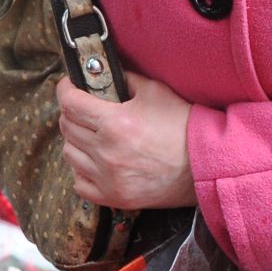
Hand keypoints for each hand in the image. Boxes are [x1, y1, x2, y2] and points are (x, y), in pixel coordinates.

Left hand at [56, 72, 194, 210]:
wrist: (205, 165)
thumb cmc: (182, 125)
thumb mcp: (153, 91)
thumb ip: (122, 80)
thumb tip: (97, 73)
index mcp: (115, 123)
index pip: (69, 102)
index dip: (66, 89)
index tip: (70, 86)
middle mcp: (107, 153)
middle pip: (66, 126)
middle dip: (73, 112)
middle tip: (87, 107)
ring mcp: (109, 179)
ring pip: (69, 154)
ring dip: (77, 140)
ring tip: (94, 135)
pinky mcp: (114, 198)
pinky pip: (79, 182)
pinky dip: (83, 170)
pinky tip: (98, 160)